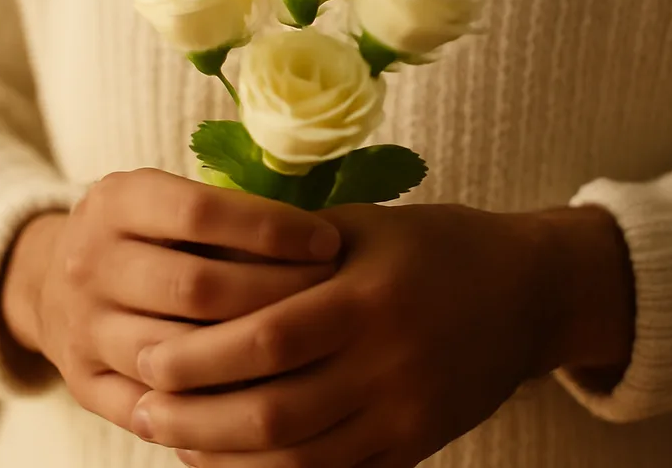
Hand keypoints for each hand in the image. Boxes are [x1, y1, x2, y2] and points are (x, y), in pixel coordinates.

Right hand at [0, 168, 342, 432]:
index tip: (328, 243)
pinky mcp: (83, 383)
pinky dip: (212, 404)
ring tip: (310, 348)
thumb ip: (227, 214)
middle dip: (276, 293)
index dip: (272, 229)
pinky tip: (265, 394)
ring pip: (178, 353)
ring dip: (251, 355)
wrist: (53, 281)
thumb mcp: (169, 200)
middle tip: (332, 298)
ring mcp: (81, 327)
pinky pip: (156, 405)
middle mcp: (88, 262)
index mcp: (114, 202)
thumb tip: (319, 237)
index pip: (201, 212)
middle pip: (195, 286)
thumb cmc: (148, 237)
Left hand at [130, 203, 632, 467]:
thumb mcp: (368, 227)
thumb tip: (197, 266)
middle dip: (195, 416)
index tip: (145, 358)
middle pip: (274, 410)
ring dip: (224, 456)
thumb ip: (289, 250)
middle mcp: (390, 362)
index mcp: (370, 296)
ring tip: (174, 437)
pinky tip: (231, 460)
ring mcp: (407, 413)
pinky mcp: (417, 446)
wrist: (530, 293)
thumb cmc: (438, 246)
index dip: (197, 356)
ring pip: (299, 459)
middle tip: (141, 407)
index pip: (266, 337)